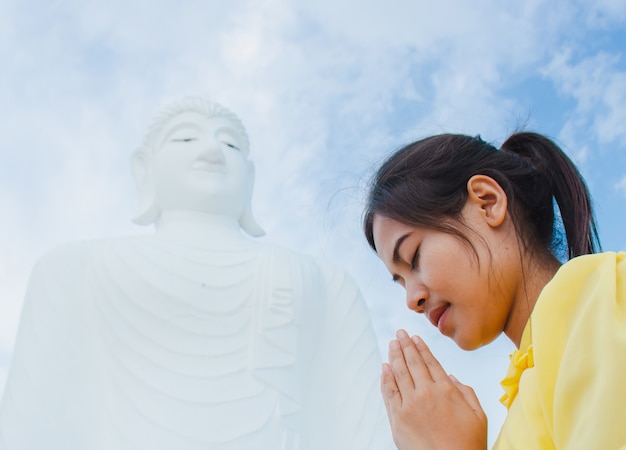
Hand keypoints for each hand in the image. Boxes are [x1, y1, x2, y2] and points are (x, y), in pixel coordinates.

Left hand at [381, 330, 486, 449]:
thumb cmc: (468, 445)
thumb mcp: (478, 416)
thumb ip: (466, 392)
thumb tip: (450, 377)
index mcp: (446, 390)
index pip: (430, 362)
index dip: (421, 348)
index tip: (415, 337)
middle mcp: (426, 394)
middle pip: (412, 363)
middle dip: (405, 345)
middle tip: (399, 333)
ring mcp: (409, 405)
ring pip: (399, 373)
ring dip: (394, 355)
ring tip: (392, 344)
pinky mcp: (397, 419)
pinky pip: (389, 392)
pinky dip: (386, 377)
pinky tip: (385, 367)